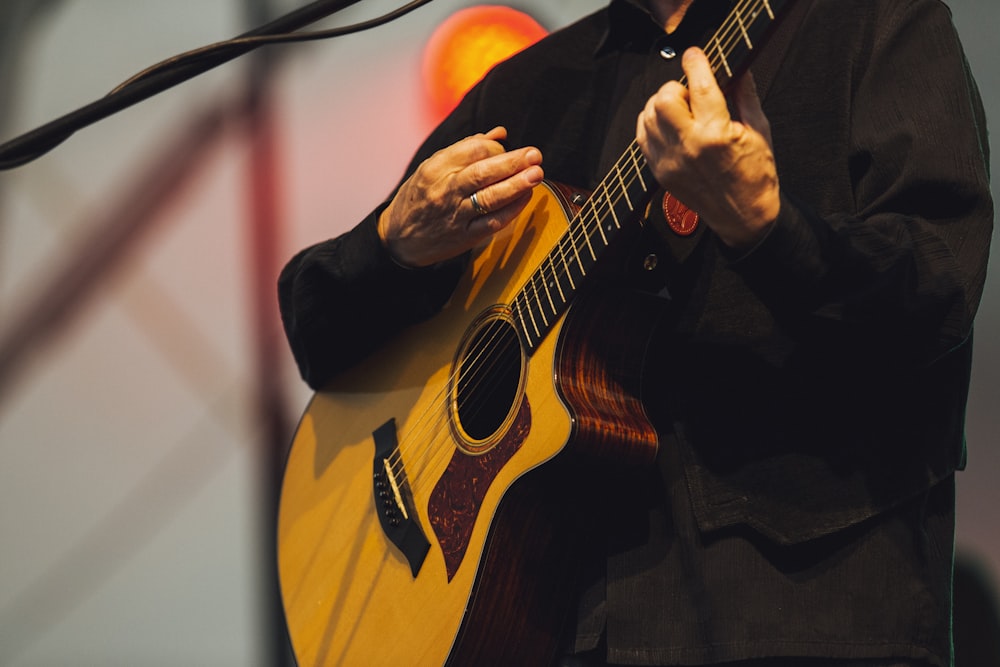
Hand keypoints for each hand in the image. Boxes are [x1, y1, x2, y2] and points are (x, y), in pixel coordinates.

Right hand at [378, 126, 543, 266]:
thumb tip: (500, 134)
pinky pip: (492, 222)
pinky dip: (511, 209)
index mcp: (435, 169)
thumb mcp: (433, 168)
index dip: (497, 148)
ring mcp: (454, 216)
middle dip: (512, 162)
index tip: (510, 149)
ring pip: (489, 198)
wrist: (399, 239)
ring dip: (517, 185)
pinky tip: (525, 197)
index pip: (472, 151)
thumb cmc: (421, 197)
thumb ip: (466, 150)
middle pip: (482, 173)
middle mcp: (444, 191)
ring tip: (537, 174)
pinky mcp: (463, 238)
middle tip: (535, 155)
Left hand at [636, 48, 780, 250]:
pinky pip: (642, 137)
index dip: (696, 63)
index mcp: (717, 135)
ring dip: (662, 105)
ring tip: (682, 111)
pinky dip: (651, 124)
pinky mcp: (659, 172)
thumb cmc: (755, 176)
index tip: (695, 56)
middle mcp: (688, 147)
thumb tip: (739, 67)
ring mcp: (670, 162)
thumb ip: (745, 95)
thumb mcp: (759, 130)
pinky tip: (670, 125)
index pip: (700, 86)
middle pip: (664, 98)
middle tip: (691, 94)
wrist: (743, 217)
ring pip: (648, 115)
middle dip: (676, 88)